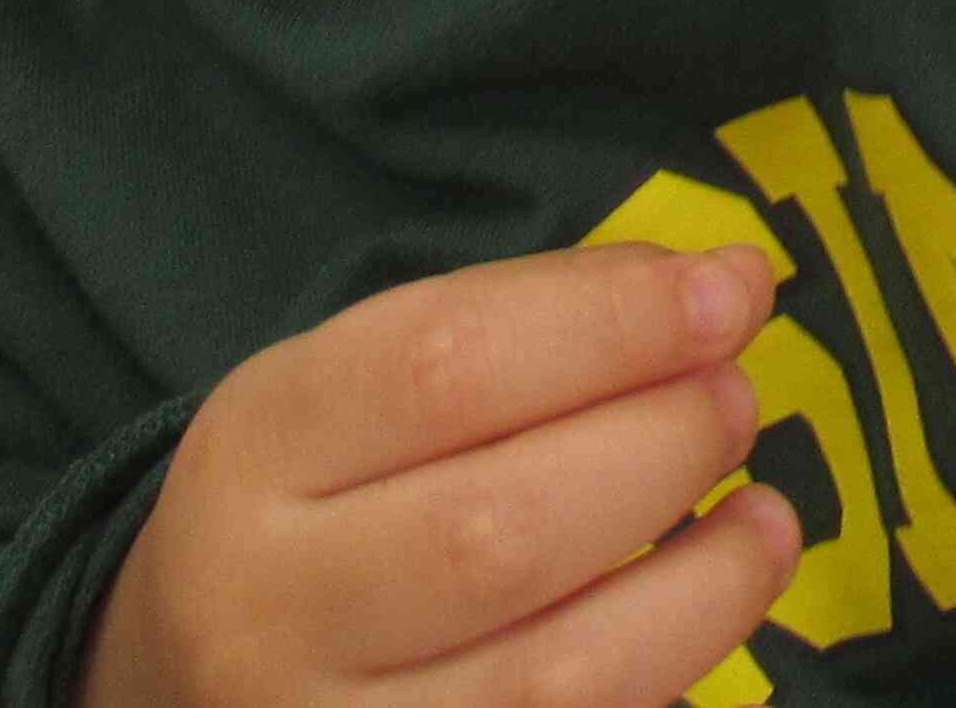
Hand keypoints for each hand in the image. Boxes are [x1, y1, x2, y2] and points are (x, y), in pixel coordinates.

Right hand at [83, 245, 794, 707]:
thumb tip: (724, 286)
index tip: (735, 292)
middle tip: (737, 403)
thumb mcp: (363, 382)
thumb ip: (529, 322)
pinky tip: (715, 609)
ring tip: (765, 518)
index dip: (617, 324)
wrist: (189, 678)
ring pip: (552, 675)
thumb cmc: (322, 502)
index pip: (442, 370)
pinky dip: (674, 673)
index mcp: (258, 452)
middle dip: (663, 450)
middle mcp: (269, 610)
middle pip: (499, 532)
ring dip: (703, 584)